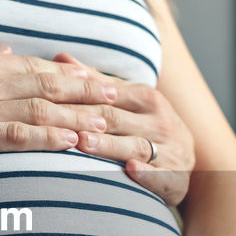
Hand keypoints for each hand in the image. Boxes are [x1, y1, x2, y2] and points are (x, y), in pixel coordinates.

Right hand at [0, 39, 120, 167]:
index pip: (33, 66)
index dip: (70, 73)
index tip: (99, 76)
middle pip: (47, 84)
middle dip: (89, 90)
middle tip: (124, 94)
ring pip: (41, 110)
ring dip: (80, 115)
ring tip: (112, 121)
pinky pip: (17, 137)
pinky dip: (50, 139)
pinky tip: (74, 143)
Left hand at [52, 53, 194, 206]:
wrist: (187, 158)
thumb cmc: (148, 124)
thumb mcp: (129, 99)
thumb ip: (96, 83)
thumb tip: (61, 58)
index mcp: (147, 98)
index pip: (108, 96)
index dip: (78, 96)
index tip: (49, 98)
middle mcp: (160, 122)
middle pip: (117, 120)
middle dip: (87, 120)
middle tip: (57, 121)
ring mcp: (169, 151)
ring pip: (135, 146)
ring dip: (109, 146)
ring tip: (83, 143)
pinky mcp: (175, 178)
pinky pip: (160, 176)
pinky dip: (146, 174)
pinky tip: (130, 170)